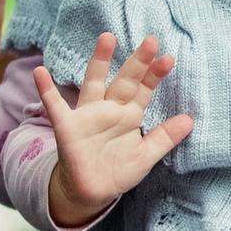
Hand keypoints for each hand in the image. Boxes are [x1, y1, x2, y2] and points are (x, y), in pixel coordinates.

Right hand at [36, 33, 192, 229]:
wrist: (92, 191)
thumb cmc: (118, 169)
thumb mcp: (146, 155)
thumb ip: (165, 137)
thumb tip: (190, 120)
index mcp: (129, 114)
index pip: (144, 89)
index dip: (155, 75)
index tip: (168, 58)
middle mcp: (109, 108)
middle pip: (125, 80)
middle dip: (137, 62)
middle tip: (151, 40)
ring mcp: (87, 115)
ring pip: (94, 83)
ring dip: (99, 61)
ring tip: (107, 38)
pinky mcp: (67, 127)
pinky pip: (55, 106)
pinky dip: (46, 90)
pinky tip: (40, 72)